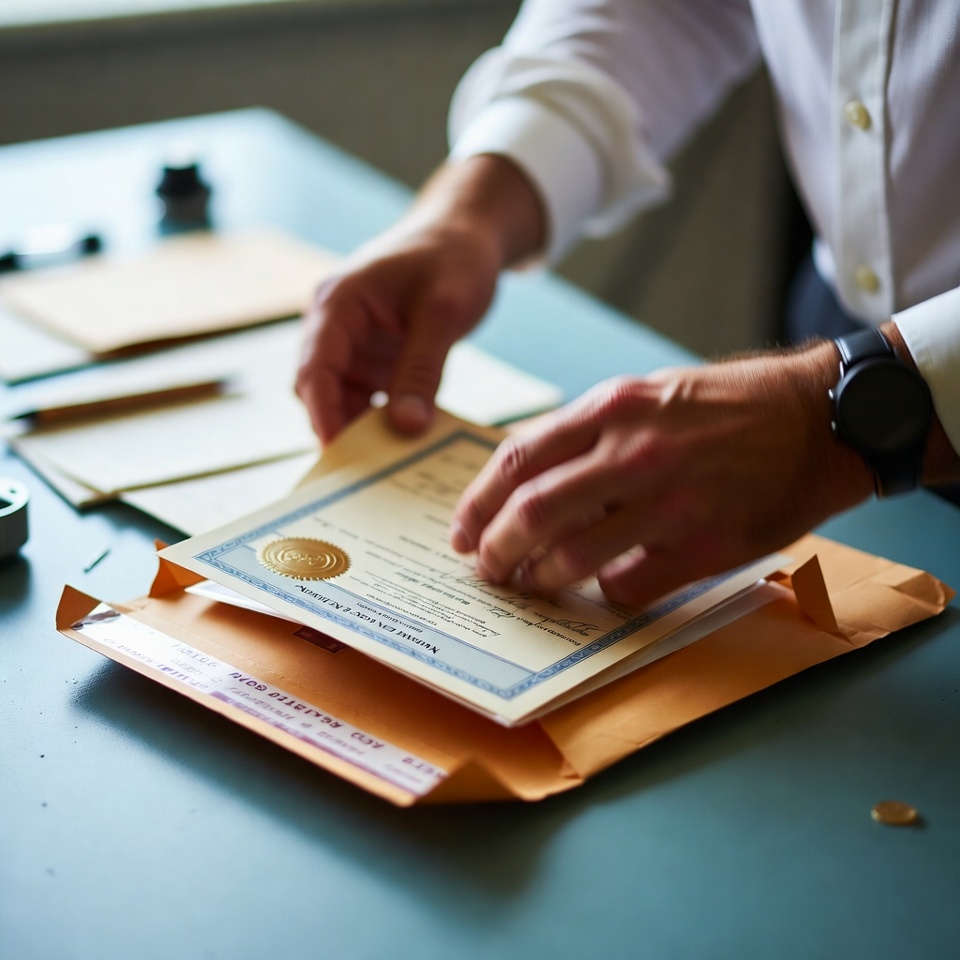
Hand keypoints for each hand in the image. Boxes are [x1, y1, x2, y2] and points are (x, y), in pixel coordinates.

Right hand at [296, 156, 545, 442]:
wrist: (468, 232)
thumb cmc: (453, 257)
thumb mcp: (443, 314)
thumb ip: (421, 370)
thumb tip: (405, 428)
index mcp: (338, 304)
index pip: (315, 368)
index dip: (322, 414)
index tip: (337, 454)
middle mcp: (334, 324)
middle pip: (320, 389)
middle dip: (340, 428)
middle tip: (367, 473)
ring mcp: (352, 342)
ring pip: (343, 399)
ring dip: (363, 428)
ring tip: (390, 465)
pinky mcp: (374, 356)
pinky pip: (369, 397)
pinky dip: (383, 419)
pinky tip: (407, 443)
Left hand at [451, 343, 874, 607]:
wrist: (818, 417)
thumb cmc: (726, 407)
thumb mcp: (647, 394)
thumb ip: (586, 433)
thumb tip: (526, 480)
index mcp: (612, 407)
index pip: (517, 460)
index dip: (477, 503)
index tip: (462, 531)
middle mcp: (634, 451)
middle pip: (532, 512)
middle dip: (495, 551)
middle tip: (486, 569)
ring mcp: (671, 500)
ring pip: (573, 557)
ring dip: (540, 579)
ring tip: (532, 584)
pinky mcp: (705, 544)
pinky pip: (629, 586)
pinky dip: (605, 593)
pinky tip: (606, 587)